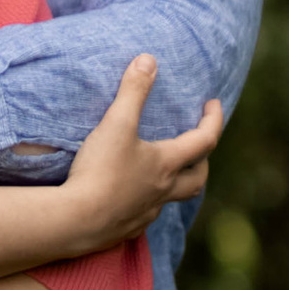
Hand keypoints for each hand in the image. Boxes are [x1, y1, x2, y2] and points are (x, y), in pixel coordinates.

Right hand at [60, 59, 222, 250]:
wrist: (75, 221)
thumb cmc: (99, 171)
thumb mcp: (116, 124)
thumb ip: (133, 92)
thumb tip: (148, 60)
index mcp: (166, 164)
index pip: (204, 140)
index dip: (213, 119)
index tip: (213, 104)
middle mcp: (162, 190)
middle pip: (197, 179)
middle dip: (202, 161)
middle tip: (197, 146)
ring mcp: (145, 213)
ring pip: (171, 199)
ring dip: (174, 184)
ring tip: (163, 172)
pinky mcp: (126, 228)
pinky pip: (144, 215)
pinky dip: (145, 202)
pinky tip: (130, 196)